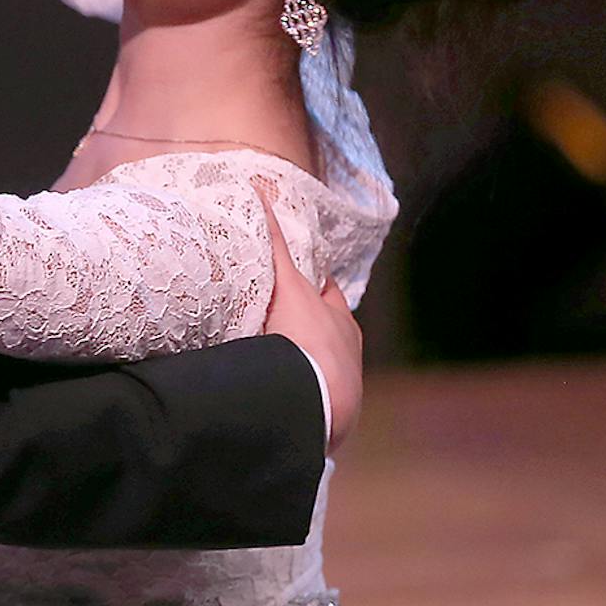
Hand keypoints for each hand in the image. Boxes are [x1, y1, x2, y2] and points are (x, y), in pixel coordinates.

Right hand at [258, 195, 362, 448]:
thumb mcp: (288, 288)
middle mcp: (344, 350)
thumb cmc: (307, 343)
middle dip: (303, 322)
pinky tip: (270, 388)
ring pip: (316, 362)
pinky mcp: (324, 414)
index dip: (306, 282)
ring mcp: (337, 383)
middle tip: (270, 313)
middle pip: (323, 328)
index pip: (324, 292)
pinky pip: (306, 393)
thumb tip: (260, 191)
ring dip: (296, 359)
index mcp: (339, 320)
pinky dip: (292, 388)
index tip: (287, 276)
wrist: (316, 406)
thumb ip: (273, 244)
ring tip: (264, 355)